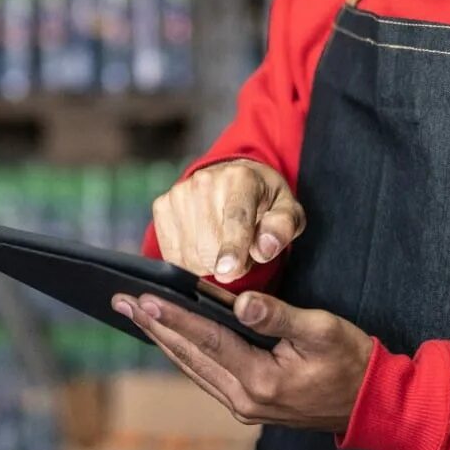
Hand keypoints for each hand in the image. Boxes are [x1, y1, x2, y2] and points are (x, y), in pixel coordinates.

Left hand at [112, 289, 372, 435]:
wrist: (373, 405)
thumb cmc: (352, 362)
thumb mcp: (322, 330)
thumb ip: (278, 315)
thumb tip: (241, 303)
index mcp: (261, 380)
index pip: (207, 340)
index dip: (172, 317)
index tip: (141, 299)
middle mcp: (245, 399)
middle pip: (189, 355)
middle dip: (153, 326)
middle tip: (120, 302)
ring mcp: (245, 407)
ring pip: (192, 368)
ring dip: (163, 340)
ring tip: (136, 316)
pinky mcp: (250, 406)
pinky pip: (206, 376)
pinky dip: (184, 354)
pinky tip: (171, 338)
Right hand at [152, 158, 305, 280]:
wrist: (231, 178)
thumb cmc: (263, 200)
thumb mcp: (287, 211)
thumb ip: (282, 229)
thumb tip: (265, 249)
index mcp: (241, 178)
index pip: (236, 218)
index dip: (232, 247)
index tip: (228, 270)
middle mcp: (205, 180)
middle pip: (210, 245)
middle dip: (229, 264)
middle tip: (242, 254)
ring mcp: (179, 192)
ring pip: (190, 255)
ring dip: (209, 264)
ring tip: (223, 246)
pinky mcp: (162, 205)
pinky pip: (172, 254)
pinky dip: (189, 261)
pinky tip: (203, 245)